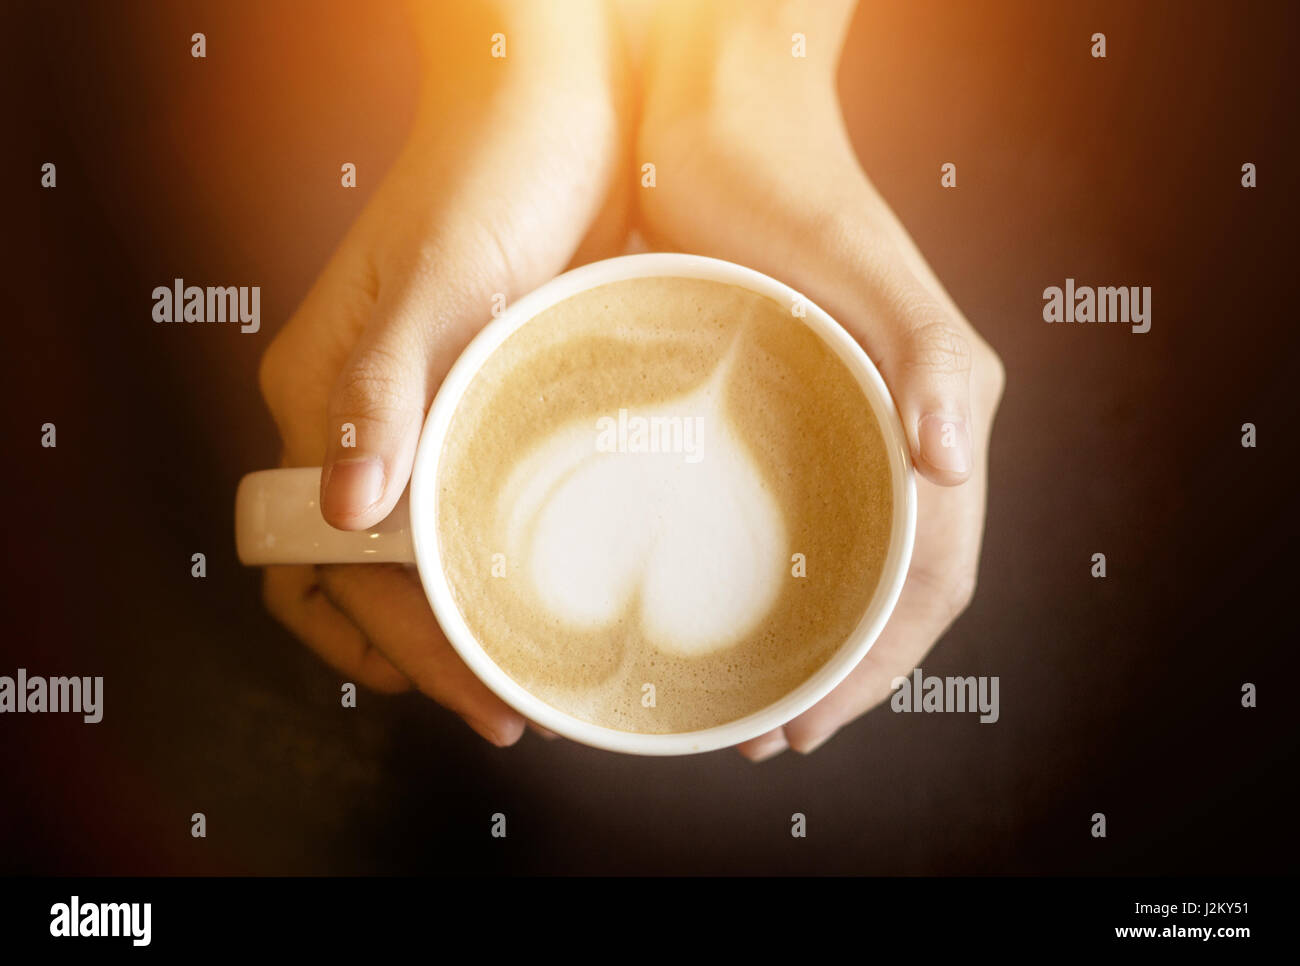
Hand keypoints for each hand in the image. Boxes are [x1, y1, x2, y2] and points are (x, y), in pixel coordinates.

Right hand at [257, 0, 626, 744]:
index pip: (315, 556)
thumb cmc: (494, 169)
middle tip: (508, 704)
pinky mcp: (483, 393)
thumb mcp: (439, 278)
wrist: (559, 99)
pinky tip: (547, 585)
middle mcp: (362, 416)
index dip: (376, 637)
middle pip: (365, 572)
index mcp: (323, 395)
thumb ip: (380, 388)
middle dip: (427, 650)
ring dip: (460, 617)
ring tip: (527, 669)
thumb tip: (344, 510)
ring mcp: (424, 409)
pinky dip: (494, 557)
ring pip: (418, 549)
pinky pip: (471, 501)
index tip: (456, 685)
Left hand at [634, 0, 1005, 757]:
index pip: (933, 572)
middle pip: (893, 585)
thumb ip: (923, 351)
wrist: (712, 114)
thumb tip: (955, 465)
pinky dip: (773, 574)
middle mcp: (893, 426)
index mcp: (931, 409)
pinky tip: (723, 598)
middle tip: (771, 731)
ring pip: (844, 558)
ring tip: (749, 695)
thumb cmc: (781, 180)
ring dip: (810, 638)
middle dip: (845, 672)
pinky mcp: (780, 404)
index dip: (882, 662)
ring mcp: (836, 419)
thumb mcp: (854, 262)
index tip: (811, 721)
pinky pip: (795, 511)